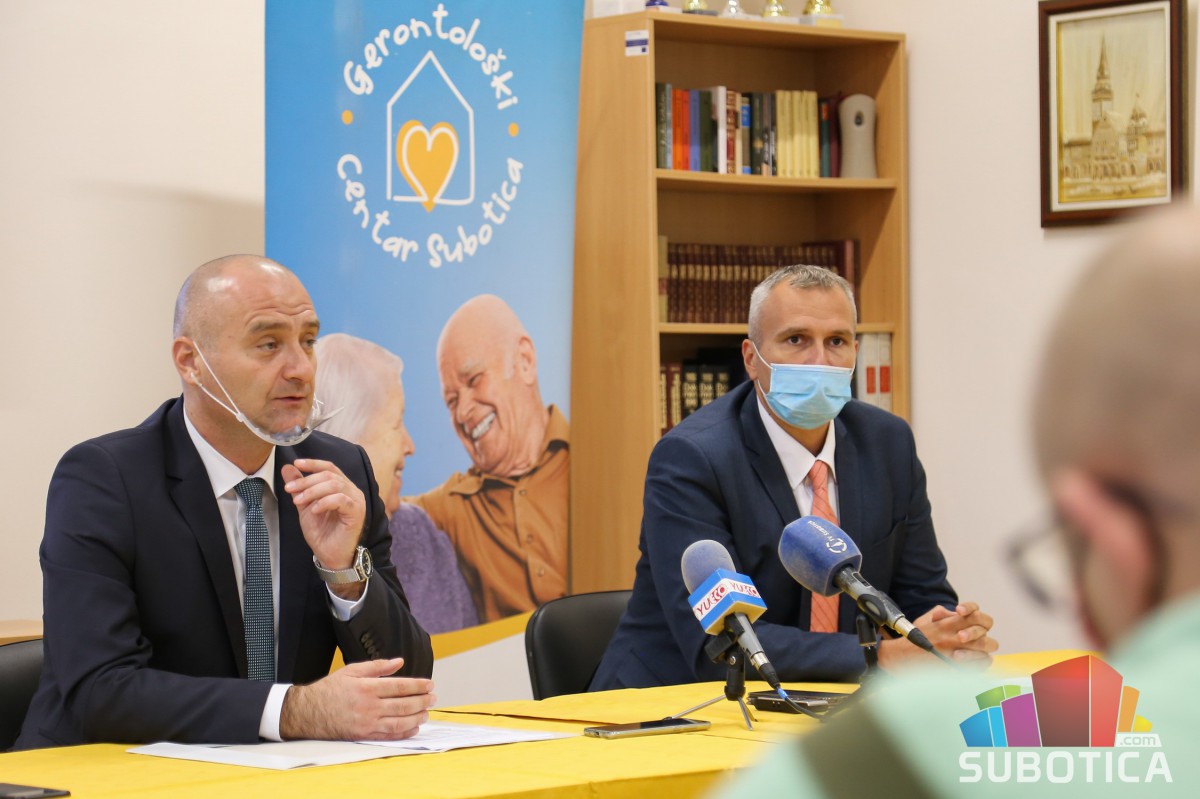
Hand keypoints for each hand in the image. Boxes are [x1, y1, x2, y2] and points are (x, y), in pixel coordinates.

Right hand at [280, 657, 435, 740]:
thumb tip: (399, 662)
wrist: (308, 712)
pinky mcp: (363, 735)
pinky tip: (414, 728)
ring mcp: (367, 722)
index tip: (430, 684)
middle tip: (433, 698)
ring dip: (417, 717)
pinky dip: (404, 733)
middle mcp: (369, 706)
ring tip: (427, 712)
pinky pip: (389, 735)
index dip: (418, 686)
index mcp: (367, 687)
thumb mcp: (352, 671)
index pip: (400, 686)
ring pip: (399, 721)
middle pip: (404, 704)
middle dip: (422, 701)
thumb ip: (377, 666)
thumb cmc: (329, 690)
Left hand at [283, 457, 365, 570]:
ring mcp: (356, 500)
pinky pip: (340, 499)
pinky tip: (314, 510)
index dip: (313, 463)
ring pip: (335, 484)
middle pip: (329, 475)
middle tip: (289, 488)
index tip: (296, 463)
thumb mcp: (305, 506)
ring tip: (298, 501)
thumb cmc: (322, 532)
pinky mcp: (356, 512)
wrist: (330, 555)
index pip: (329, 468)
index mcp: (342, 487)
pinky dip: (324, 502)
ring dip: (312, 491)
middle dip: (306, 480)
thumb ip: (299, 487)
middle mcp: (351, 490)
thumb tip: (288, 468)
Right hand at [877, 602, 997, 670]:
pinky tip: (977, 659)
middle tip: (978, 636)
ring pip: (985, 648)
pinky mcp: (959, 668)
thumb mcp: (925, 620)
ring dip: (984, 647)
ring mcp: (957, 654)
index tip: (969, 620)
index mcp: (947, 624)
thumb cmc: (914, 639)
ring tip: (978, 649)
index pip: (975, 615)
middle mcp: (954, 638)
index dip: (977, 615)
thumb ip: (941, 612)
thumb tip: (954, 612)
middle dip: (983, 633)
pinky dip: (983, 660)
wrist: (902, 659)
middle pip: (983, 632)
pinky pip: (982, 663)